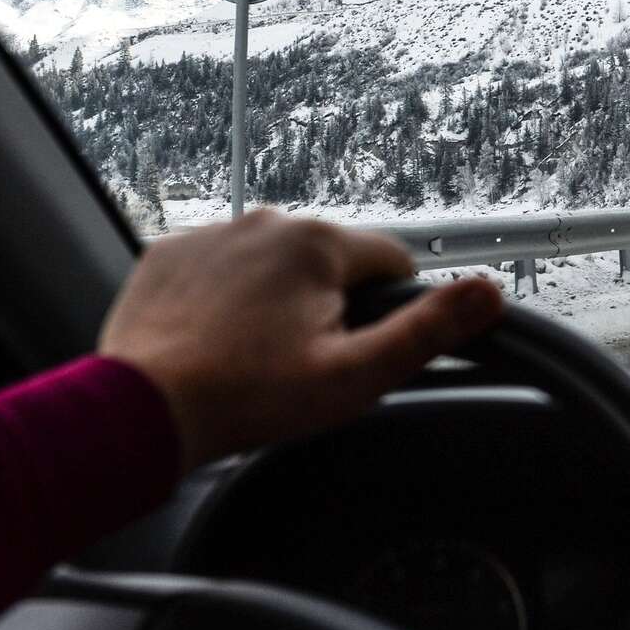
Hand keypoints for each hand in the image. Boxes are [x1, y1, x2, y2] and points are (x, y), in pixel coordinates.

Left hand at [100, 211, 503, 471]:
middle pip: (330, 263)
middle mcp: (265, 220)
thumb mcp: (356, 374)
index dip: (387, 312)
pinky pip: (221, 269)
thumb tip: (488, 292)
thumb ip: (427, 330)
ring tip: (254, 357)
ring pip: (274, 265)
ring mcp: (211, 234)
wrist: (141, 409)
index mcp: (318, 242)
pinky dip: (226, 299)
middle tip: (301, 363)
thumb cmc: (249, 397)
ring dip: (277, 300)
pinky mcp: (169, 254)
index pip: (391, 263)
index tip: (357, 349)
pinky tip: (217, 342)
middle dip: (328, 306)